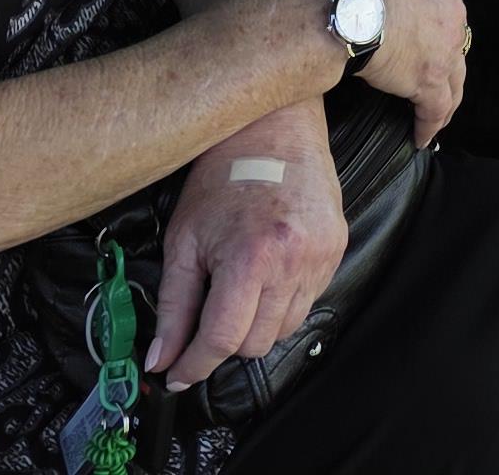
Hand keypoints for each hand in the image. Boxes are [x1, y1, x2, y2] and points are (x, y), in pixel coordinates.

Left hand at [149, 96, 344, 387]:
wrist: (274, 125)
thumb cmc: (223, 174)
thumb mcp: (184, 240)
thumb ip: (173, 305)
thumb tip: (160, 358)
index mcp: (250, 257)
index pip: (222, 339)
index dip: (194, 364)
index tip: (178, 374)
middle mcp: (293, 260)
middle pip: (255, 343)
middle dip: (225, 340)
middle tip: (208, 313)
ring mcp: (322, 255)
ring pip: (284, 329)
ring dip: (256, 323)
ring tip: (240, 287)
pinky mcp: (338, 247)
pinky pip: (308, 300)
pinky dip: (283, 301)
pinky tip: (267, 271)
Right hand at [329, 0, 468, 148]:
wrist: (349, 6)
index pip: (445, 17)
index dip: (437, 35)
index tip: (426, 47)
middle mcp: (452, 19)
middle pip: (455, 50)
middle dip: (445, 68)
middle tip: (433, 84)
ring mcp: (445, 51)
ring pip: (454, 83)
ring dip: (445, 101)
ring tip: (435, 117)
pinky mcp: (430, 80)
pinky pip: (436, 109)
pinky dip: (429, 124)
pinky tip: (422, 137)